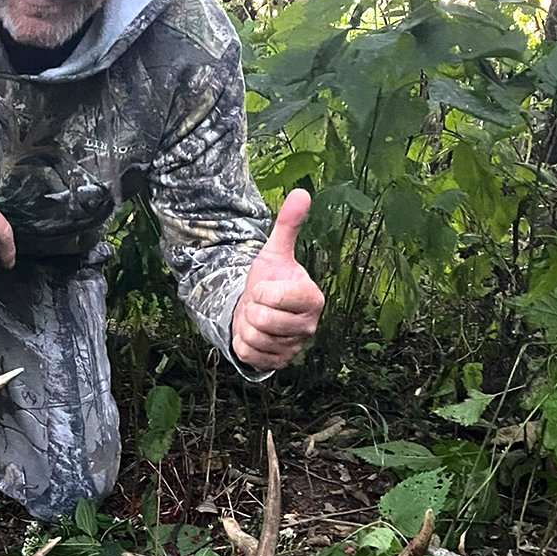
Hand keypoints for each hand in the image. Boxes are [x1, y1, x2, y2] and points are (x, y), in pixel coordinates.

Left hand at [232, 190, 323, 369]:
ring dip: (245, 325)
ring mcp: (294, 347)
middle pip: (261, 319)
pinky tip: (254, 335)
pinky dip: (243, 344)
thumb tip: (302, 192)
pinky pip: (249, 354)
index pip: (276, 297)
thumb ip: (288, 224)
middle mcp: (309, 326)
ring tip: (256, 318)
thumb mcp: (275, 252)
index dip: (262, 291)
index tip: (266, 288)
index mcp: (313, 299)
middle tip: (259, 304)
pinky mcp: (278, 363)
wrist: (258, 310)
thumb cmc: (270, 280)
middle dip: (250, 308)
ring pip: (253, 337)